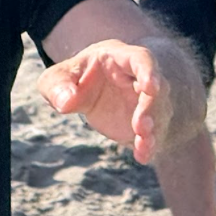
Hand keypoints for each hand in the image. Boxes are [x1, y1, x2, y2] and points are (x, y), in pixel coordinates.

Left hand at [38, 39, 163, 163]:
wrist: (85, 91)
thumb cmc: (73, 78)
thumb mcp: (56, 78)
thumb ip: (57, 86)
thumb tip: (66, 101)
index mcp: (118, 58)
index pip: (140, 59)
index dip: (148, 71)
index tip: (152, 87)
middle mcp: (137, 78)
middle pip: (155, 90)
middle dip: (151, 108)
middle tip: (141, 127)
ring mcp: (143, 102)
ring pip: (158, 114)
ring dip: (153, 129)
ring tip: (143, 144)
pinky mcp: (143, 123)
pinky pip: (152, 134)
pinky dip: (149, 145)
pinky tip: (143, 156)